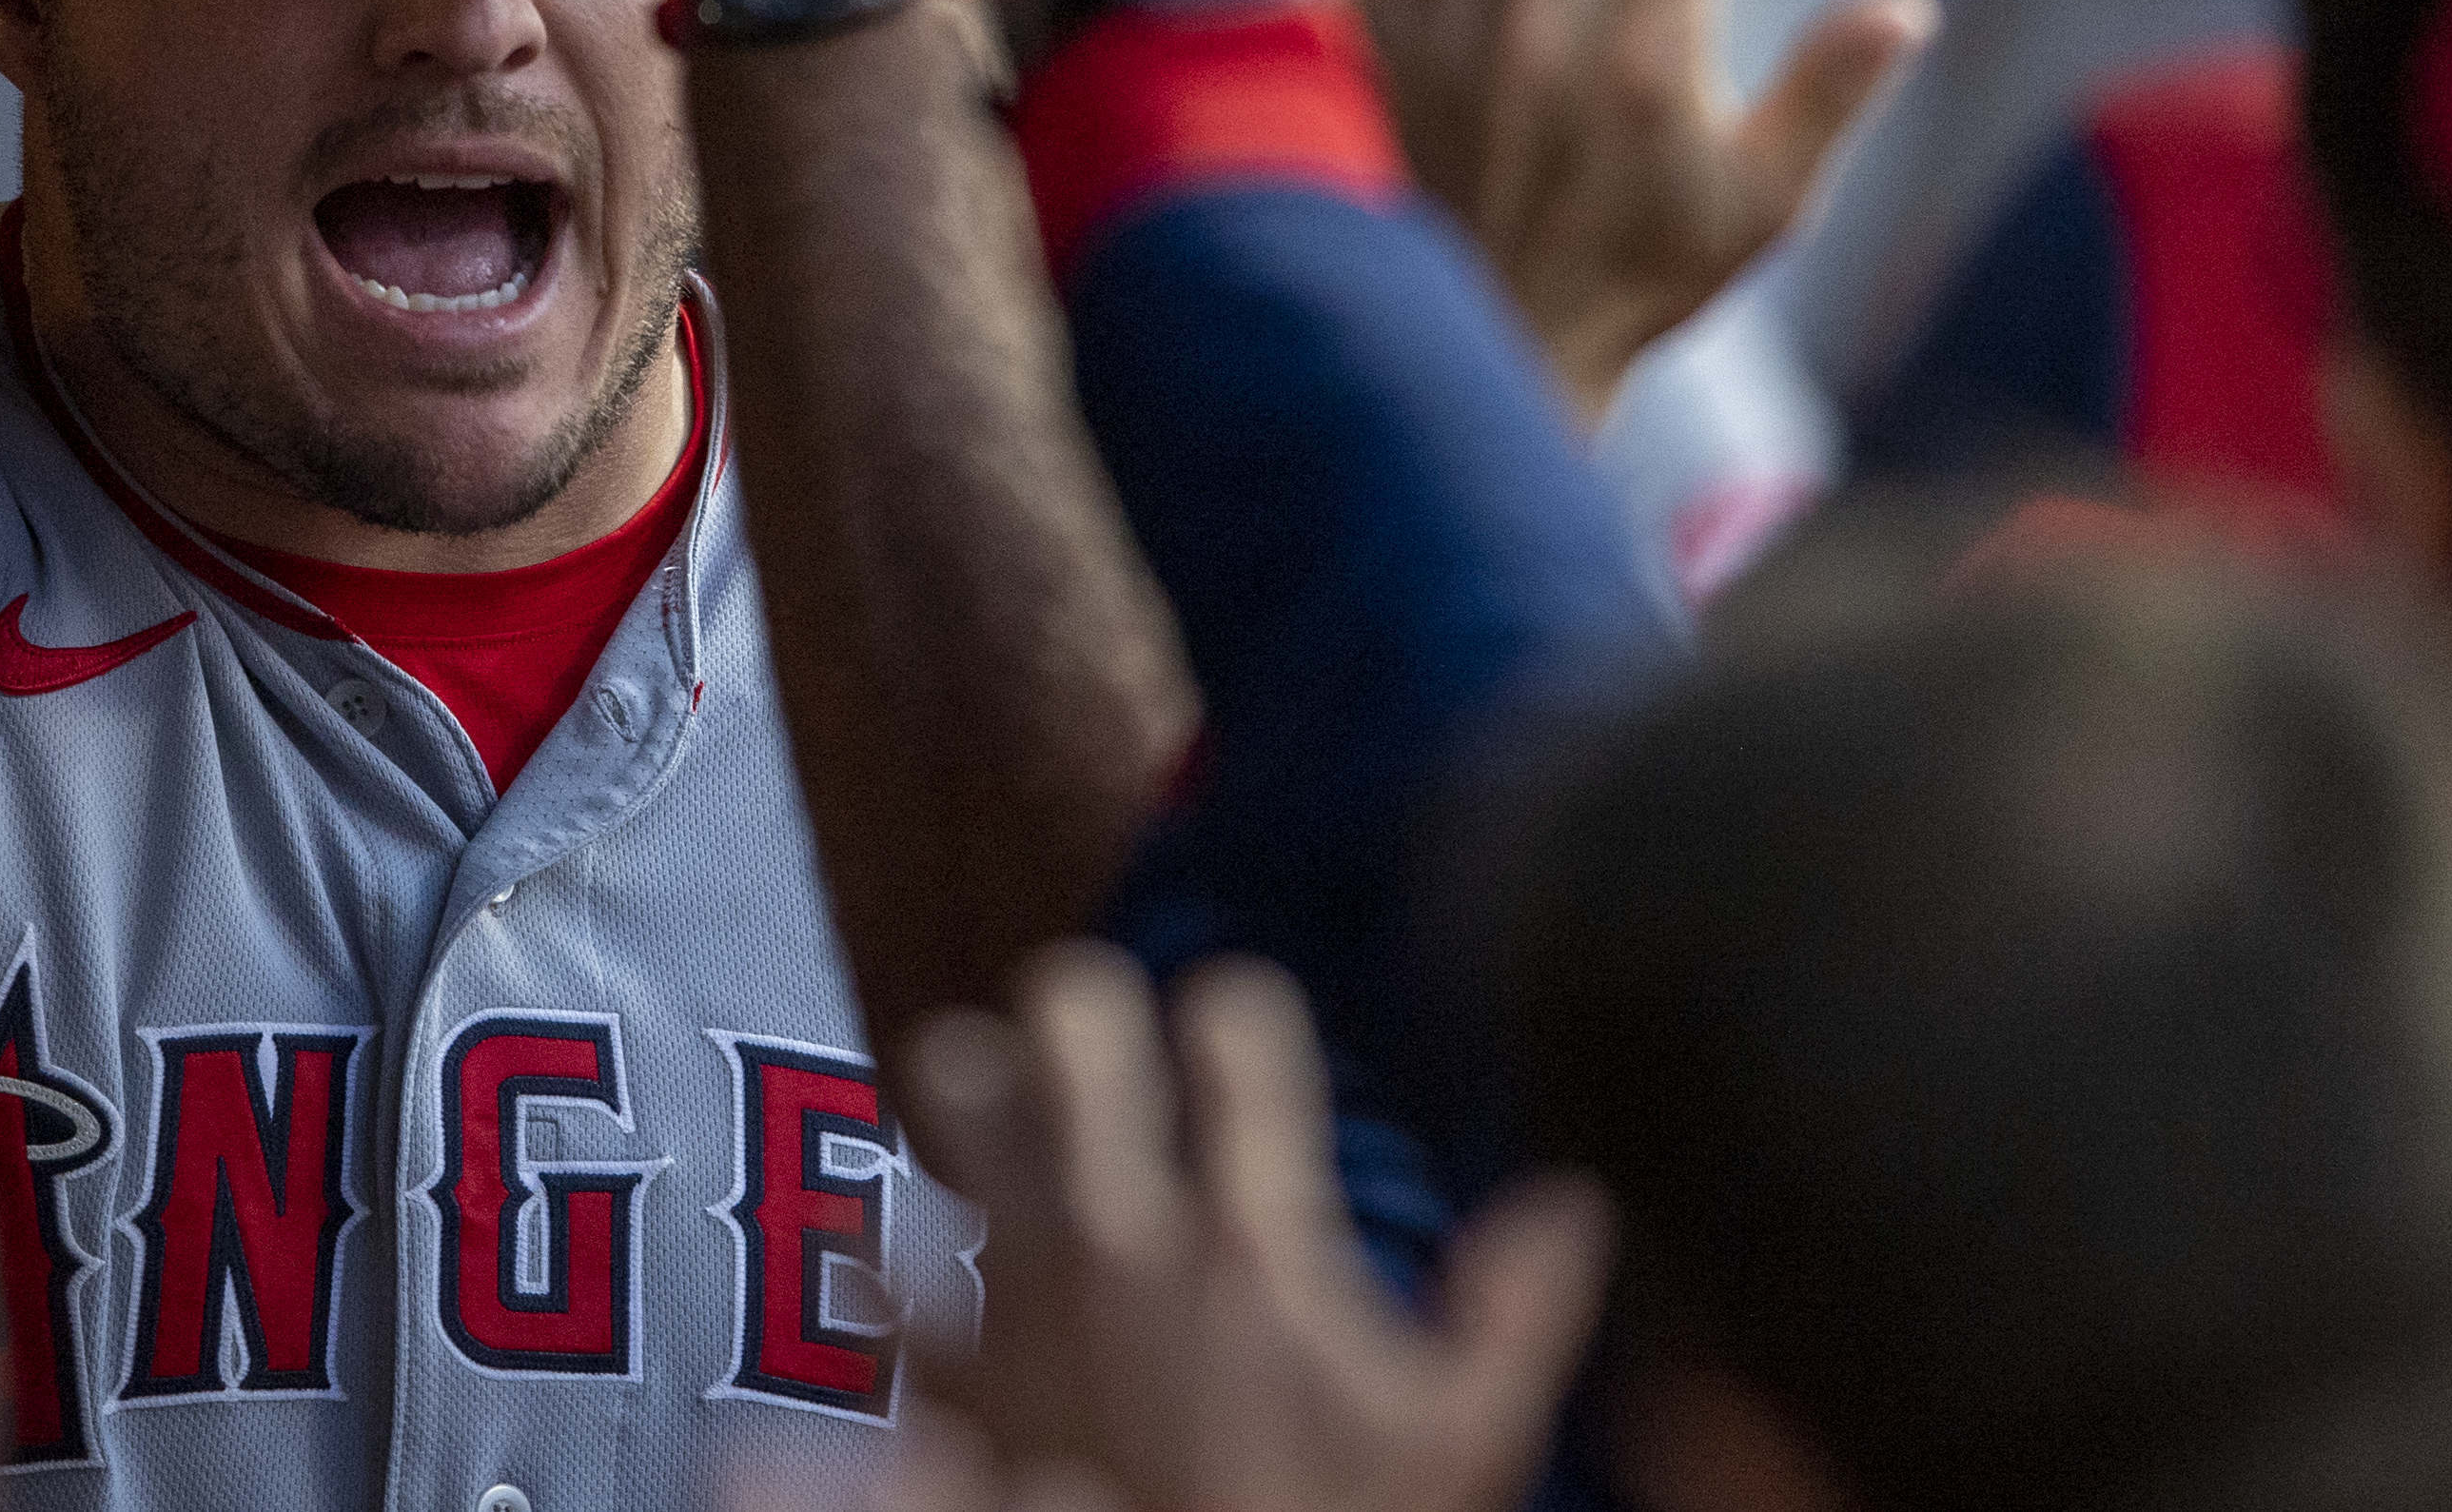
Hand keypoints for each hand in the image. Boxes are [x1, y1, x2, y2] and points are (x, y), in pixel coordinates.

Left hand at [903, 946, 1609, 1511]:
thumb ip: (1512, 1316)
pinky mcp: (943, 1354)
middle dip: (1088, 1014)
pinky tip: (942, 1271)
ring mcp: (1016, 1280)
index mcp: (1252, 1235)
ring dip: (976, 1094)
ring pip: (948, 1080)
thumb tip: (1572, 1205)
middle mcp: (1122, 1227)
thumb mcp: (1461, 1447)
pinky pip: (879, 1249)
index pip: (1233, 1018)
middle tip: (1108, 1072)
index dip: (1239, 1015)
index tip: (1243, 1054)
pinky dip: (899, 1250)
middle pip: (1067, 1005)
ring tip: (1012, 1138)